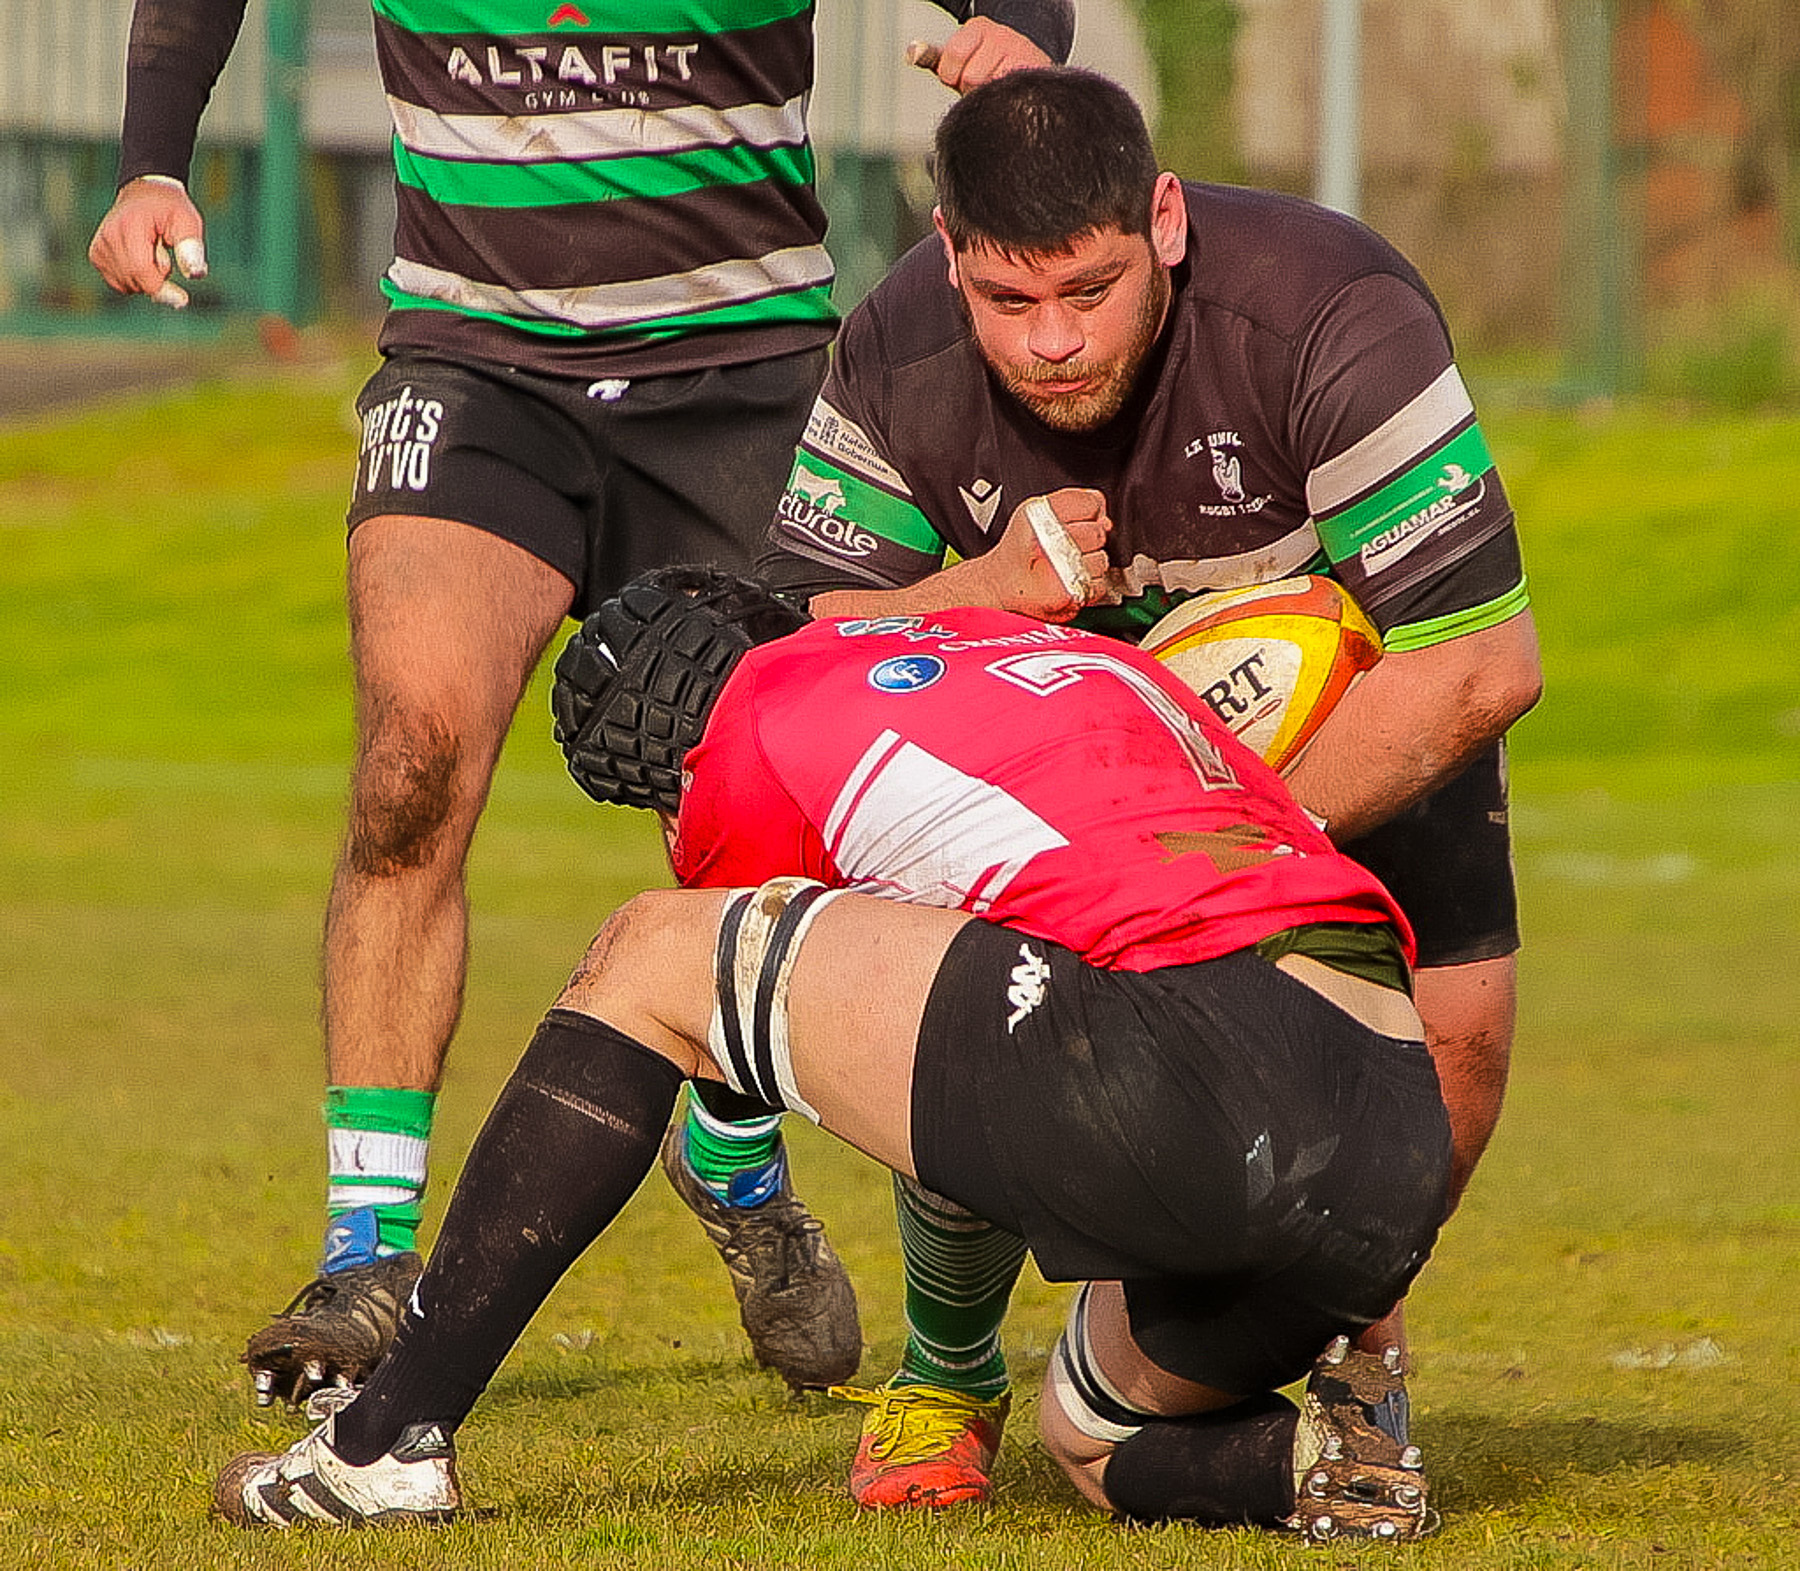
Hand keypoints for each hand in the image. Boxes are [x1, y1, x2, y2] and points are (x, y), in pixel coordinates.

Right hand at [87, 177, 208, 308]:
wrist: (145, 194)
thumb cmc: (170, 209)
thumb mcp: (188, 222)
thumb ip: (192, 248)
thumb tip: (195, 274)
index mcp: (128, 226)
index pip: (140, 269)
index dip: (162, 290)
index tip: (182, 300)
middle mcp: (108, 236)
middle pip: (135, 281)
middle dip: (158, 280)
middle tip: (164, 255)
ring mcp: (99, 246)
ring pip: (127, 285)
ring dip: (147, 279)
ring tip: (152, 254)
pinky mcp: (96, 255)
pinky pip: (119, 283)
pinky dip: (135, 279)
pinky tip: (141, 259)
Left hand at [907, 17, 1053, 92]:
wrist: (1031, 74)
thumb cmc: (989, 70)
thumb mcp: (959, 62)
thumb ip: (935, 59)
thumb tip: (912, 53)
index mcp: (977, 28)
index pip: (950, 62)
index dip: (953, 78)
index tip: (964, 75)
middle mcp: (998, 34)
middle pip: (969, 77)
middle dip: (971, 89)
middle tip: (983, 85)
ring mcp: (1017, 50)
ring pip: (987, 88)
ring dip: (988, 97)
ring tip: (996, 90)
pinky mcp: (1031, 69)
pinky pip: (1004, 93)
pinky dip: (1002, 101)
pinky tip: (1008, 94)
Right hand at [978, 487, 1112, 620]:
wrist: (998, 588)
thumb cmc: (1016, 554)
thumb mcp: (1035, 512)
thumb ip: (1074, 504)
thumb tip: (1105, 519)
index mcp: (1039, 513)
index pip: (1092, 502)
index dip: (1090, 512)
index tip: (1078, 523)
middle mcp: (1050, 539)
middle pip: (1098, 532)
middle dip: (1088, 542)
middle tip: (1065, 549)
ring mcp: (1062, 568)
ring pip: (1101, 560)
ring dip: (1088, 566)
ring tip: (1066, 567)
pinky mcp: (1071, 593)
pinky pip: (1098, 585)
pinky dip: (1088, 586)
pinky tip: (1069, 582)